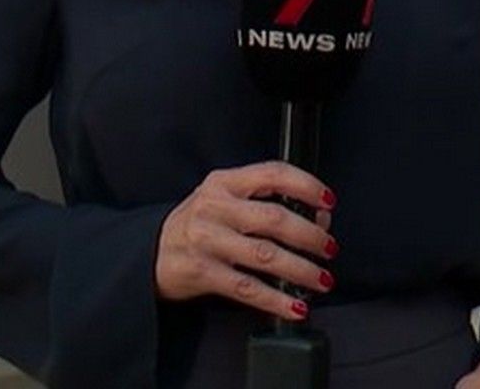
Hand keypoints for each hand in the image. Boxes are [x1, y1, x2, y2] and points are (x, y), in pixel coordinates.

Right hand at [155, 161, 337, 321]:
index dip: (306, 185)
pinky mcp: (202, 272)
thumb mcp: (223, 201)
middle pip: (274, 217)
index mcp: (224, 182)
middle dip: (310, 235)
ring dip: (301, 270)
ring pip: (265, 255)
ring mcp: (207, 240)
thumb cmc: (197, 225)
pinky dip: (276, 300)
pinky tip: (295, 306)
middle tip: (330, 248)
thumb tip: (317, 219)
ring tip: (322, 279)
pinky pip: (247, 288)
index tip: (328, 201)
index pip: (272, 173)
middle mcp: (215, 207)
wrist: (149, 253)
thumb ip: (262, 202)